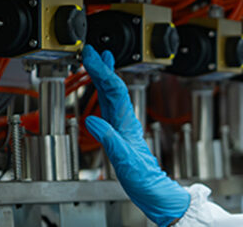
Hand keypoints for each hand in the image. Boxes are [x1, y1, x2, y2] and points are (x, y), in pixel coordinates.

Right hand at [82, 45, 188, 225]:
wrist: (152, 191)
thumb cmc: (142, 178)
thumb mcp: (124, 160)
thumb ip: (109, 139)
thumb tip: (91, 120)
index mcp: (126, 124)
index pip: (114, 90)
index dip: (102, 71)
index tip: (91, 56)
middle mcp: (125, 121)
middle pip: (113, 87)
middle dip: (101, 68)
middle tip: (90, 51)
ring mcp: (122, 125)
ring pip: (111, 95)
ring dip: (103, 76)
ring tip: (98, 60)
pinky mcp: (120, 132)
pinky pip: (110, 106)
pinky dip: (104, 93)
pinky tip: (101, 89)